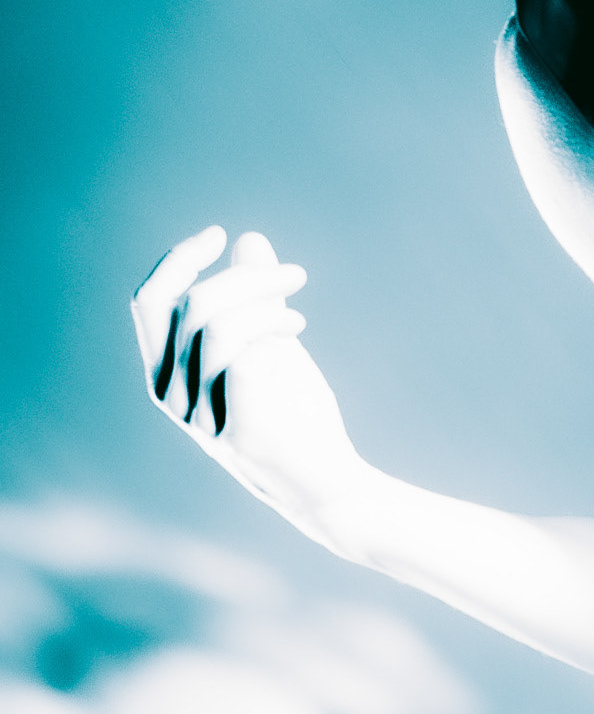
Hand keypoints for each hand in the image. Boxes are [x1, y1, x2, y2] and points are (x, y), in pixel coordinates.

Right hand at [131, 227, 365, 532]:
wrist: (324, 479)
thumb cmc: (290, 411)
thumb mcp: (267, 341)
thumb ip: (251, 295)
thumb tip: (249, 239)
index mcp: (166, 373)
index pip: (148, 303)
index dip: (177, 261)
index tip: (219, 234)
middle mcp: (172, 396)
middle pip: (187, 305)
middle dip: (242, 276)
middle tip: (294, 275)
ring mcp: (200, 416)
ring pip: (216, 324)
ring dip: (266, 298)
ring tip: (298, 307)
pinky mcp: (237, 429)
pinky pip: (240, 355)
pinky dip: (271, 323)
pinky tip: (296, 326)